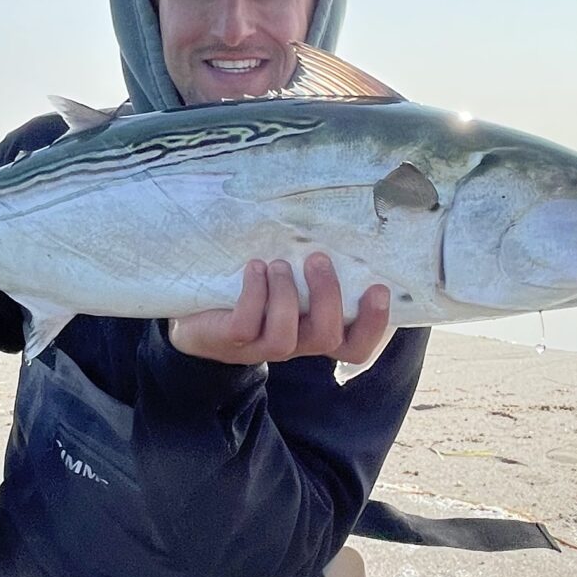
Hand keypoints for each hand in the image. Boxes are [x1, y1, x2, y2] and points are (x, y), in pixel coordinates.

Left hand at [168, 254, 392, 367]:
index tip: (379, 288)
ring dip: (286, 295)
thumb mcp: (288, 283)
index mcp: (315, 332)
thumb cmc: (253, 293)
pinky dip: (254, 293)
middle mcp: (295, 344)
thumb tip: (337, 229)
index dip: (373, 325)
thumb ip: (311, 271)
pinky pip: (248, 325)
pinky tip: (254, 268)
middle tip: (317, 258)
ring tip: (278, 264)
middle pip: (327, 338)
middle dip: (327, 297)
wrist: (196, 318)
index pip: (355, 346)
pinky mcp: (231, 341)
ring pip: (286, 336)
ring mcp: (262, 346)